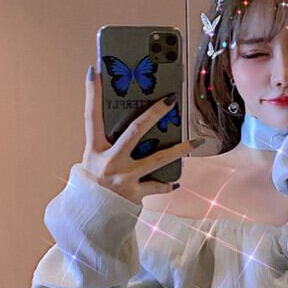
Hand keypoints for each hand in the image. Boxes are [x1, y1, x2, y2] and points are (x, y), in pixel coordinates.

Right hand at [81, 64, 202, 203]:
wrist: (90, 217)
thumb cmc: (95, 184)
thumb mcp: (95, 162)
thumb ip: (110, 146)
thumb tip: (139, 129)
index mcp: (94, 150)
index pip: (91, 116)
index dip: (91, 93)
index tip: (94, 71)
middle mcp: (109, 161)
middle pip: (135, 131)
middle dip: (154, 113)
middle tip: (171, 100)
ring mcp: (123, 178)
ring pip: (157, 159)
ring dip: (179, 150)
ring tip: (196, 142)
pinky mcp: (135, 194)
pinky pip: (158, 186)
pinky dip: (166, 184)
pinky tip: (174, 182)